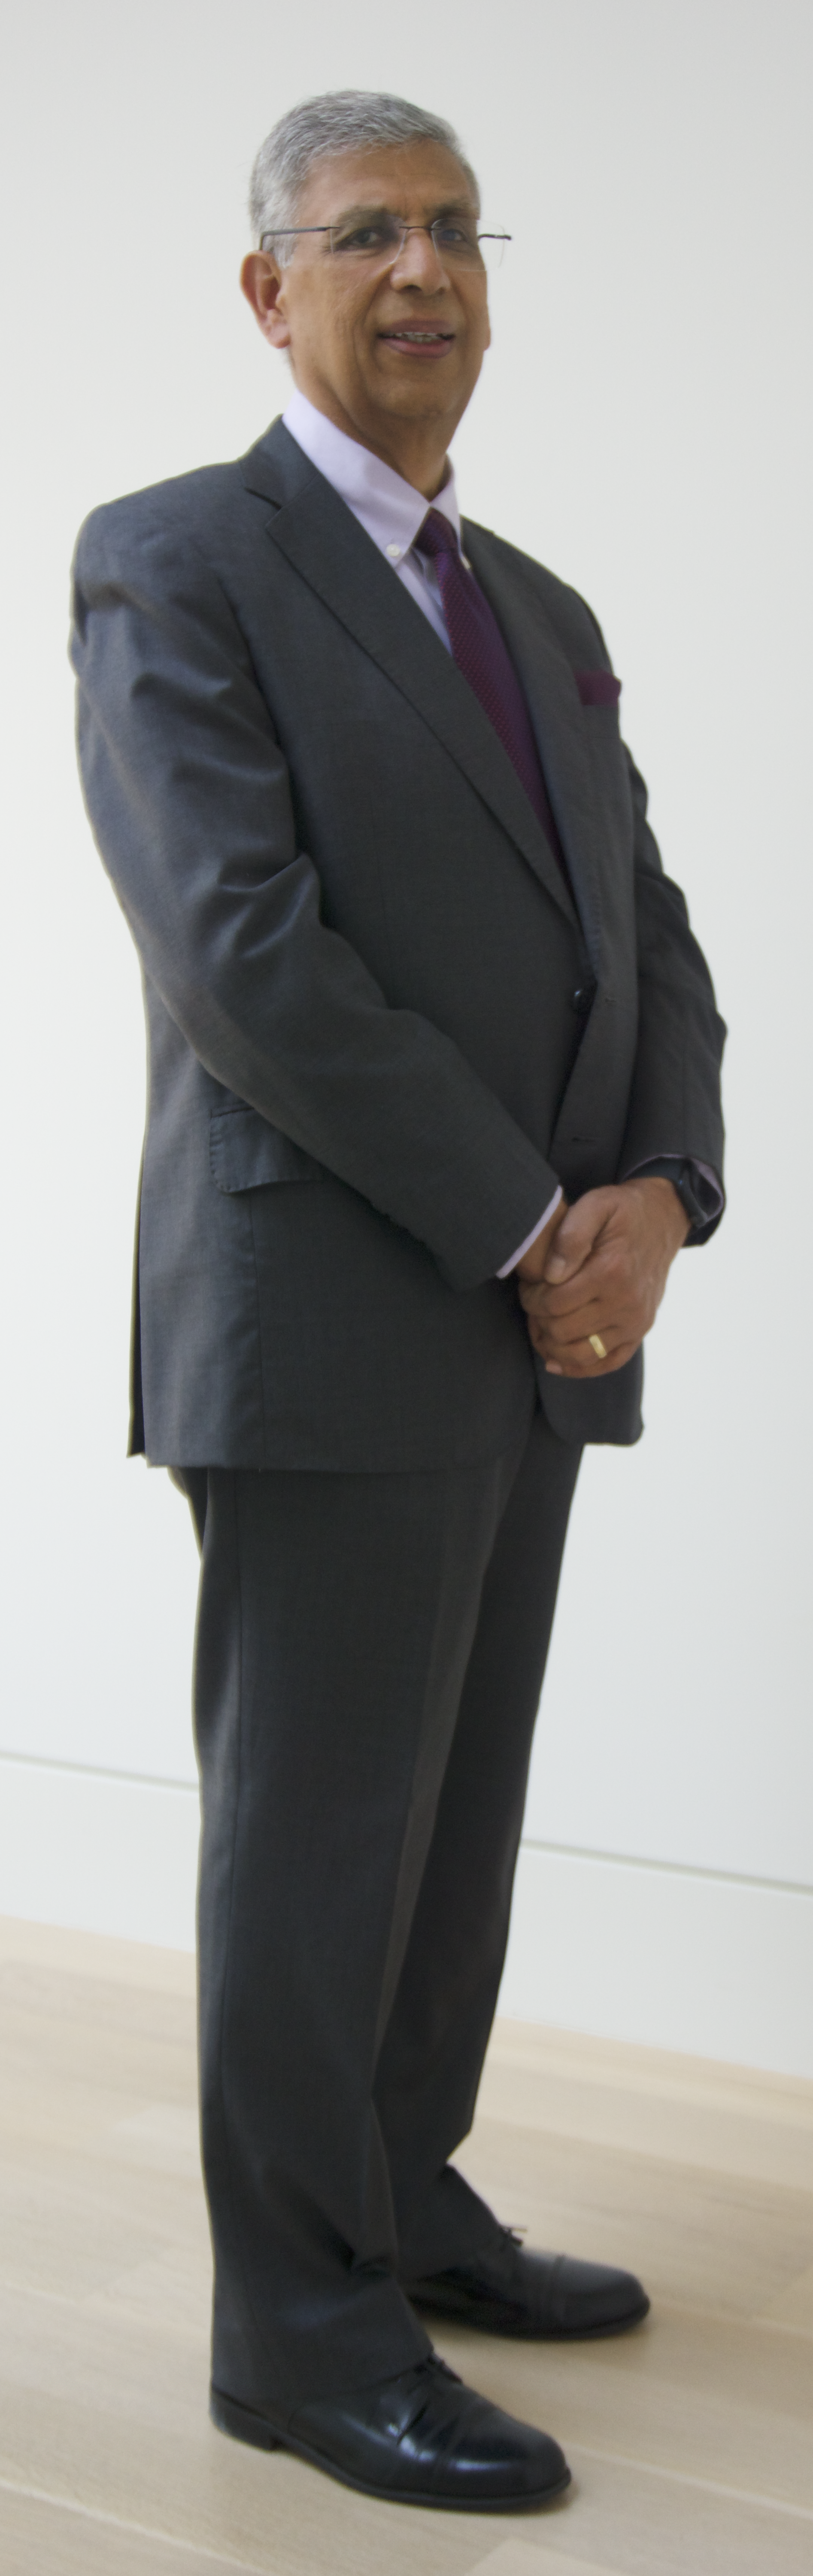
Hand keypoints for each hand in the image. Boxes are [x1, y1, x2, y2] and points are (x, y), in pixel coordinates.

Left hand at [516, 1176, 689, 1376]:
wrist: (663, 1219)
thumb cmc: (624, 1211)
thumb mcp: (596, 1205)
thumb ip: (570, 1236)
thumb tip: (552, 1275)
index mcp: (612, 1272)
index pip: (554, 1304)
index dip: (532, 1298)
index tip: (529, 1285)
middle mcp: (627, 1303)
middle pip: (563, 1331)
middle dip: (538, 1319)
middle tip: (533, 1302)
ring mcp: (636, 1322)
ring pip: (581, 1354)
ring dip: (552, 1346)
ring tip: (541, 1326)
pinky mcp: (640, 1332)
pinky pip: (607, 1363)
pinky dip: (579, 1368)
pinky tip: (556, 1361)